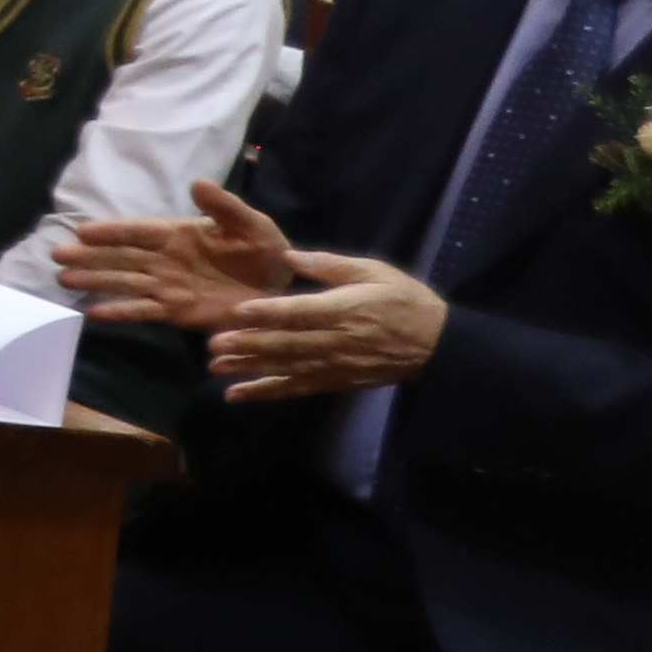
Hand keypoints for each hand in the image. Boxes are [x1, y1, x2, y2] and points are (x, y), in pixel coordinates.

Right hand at [55, 178, 301, 332]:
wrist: (280, 287)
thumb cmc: (264, 250)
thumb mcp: (251, 224)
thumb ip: (224, 206)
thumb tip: (198, 182)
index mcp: (179, 235)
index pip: (139, 232)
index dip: (113, 232)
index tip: (83, 231)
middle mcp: (165, 260)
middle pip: (122, 258)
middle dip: (90, 257)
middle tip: (57, 256)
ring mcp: (167, 287)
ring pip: (125, 283)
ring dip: (96, 282)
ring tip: (65, 280)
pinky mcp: (176, 312)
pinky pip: (143, 311)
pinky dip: (120, 312)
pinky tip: (94, 314)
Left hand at [204, 244, 450, 406]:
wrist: (437, 344)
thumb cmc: (404, 300)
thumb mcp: (375, 271)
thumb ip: (331, 265)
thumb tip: (289, 256)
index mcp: (345, 309)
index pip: (300, 312)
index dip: (268, 313)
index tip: (236, 312)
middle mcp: (336, 340)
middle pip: (287, 343)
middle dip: (248, 345)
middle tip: (213, 345)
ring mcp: (335, 364)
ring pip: (286, 368)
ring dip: (249, 369)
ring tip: (215, 367)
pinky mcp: (335, 381)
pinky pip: (297, 388)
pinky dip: (266, 392)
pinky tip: (237, 394)